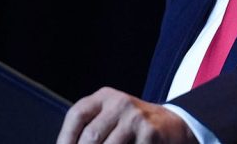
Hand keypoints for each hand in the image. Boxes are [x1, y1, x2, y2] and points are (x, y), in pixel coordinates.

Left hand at [56, 87, 196, 143]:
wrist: (171, 126)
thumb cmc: (131, 126)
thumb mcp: (110, 118)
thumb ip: (90, 130)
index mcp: (105, 97)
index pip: (77, 116)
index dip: (65, 138)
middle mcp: (120, 102)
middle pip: (90, 137)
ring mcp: (136, 117)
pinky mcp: (150, 134)